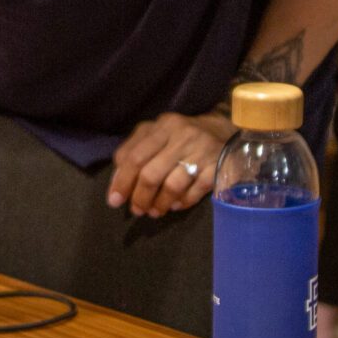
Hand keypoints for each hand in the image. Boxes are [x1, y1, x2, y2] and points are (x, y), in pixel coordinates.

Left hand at [107, 111, 234, 217]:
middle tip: (137, 210)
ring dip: (160, 203)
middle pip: (151, 174)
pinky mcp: (217, 167)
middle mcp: (182, 136)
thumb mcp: (156, 134)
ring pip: (172, 186)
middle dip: (140, 197)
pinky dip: (182, 202)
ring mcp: (202, 151)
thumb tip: (117, 182)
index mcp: (163, 126)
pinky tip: (175, 205)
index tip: (115, 200)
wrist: (222, 130)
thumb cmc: (181, 137)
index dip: (122, 181)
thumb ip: (134, 151)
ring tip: (154, 211)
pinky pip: (195, 191)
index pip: (135, 157)